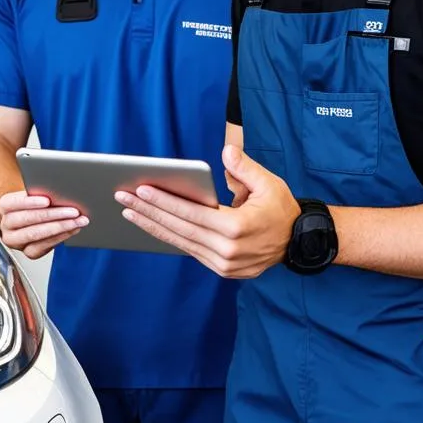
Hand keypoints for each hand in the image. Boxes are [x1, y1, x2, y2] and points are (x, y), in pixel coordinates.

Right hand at [0, 190, 88, 259]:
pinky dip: (60, 237)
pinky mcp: (27, 252)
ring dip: (60, 227)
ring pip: (35, 234)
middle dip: (53, 215)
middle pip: (27, 219)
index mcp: (5, 206)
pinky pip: (43, 247)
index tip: (47, 200)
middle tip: (73, 211)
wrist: (35, 218)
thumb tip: (60, 192)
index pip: (13, 203)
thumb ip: (41, 193)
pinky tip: (72, 230)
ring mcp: (15, 240)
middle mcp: (6, 224)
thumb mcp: (36, 195)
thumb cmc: (37, 203)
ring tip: (77, 221)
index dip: (30, 202)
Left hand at [115, 145, 299, 278]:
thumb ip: (245, 168)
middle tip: (123, 198)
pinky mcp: (222, 270)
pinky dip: (169, 238)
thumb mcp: (269, 183)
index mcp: (237, 227)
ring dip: (153, 227)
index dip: (165, 202)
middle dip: (149, 213)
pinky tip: (152, 225)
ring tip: (129, 212)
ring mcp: (224, 264)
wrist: (298, 242)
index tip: (142, 190)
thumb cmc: (281, 209)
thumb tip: (226, 152)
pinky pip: (189, 251)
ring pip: (180, 243)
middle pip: (179, 229)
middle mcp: (227, 250)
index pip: (192, 213)